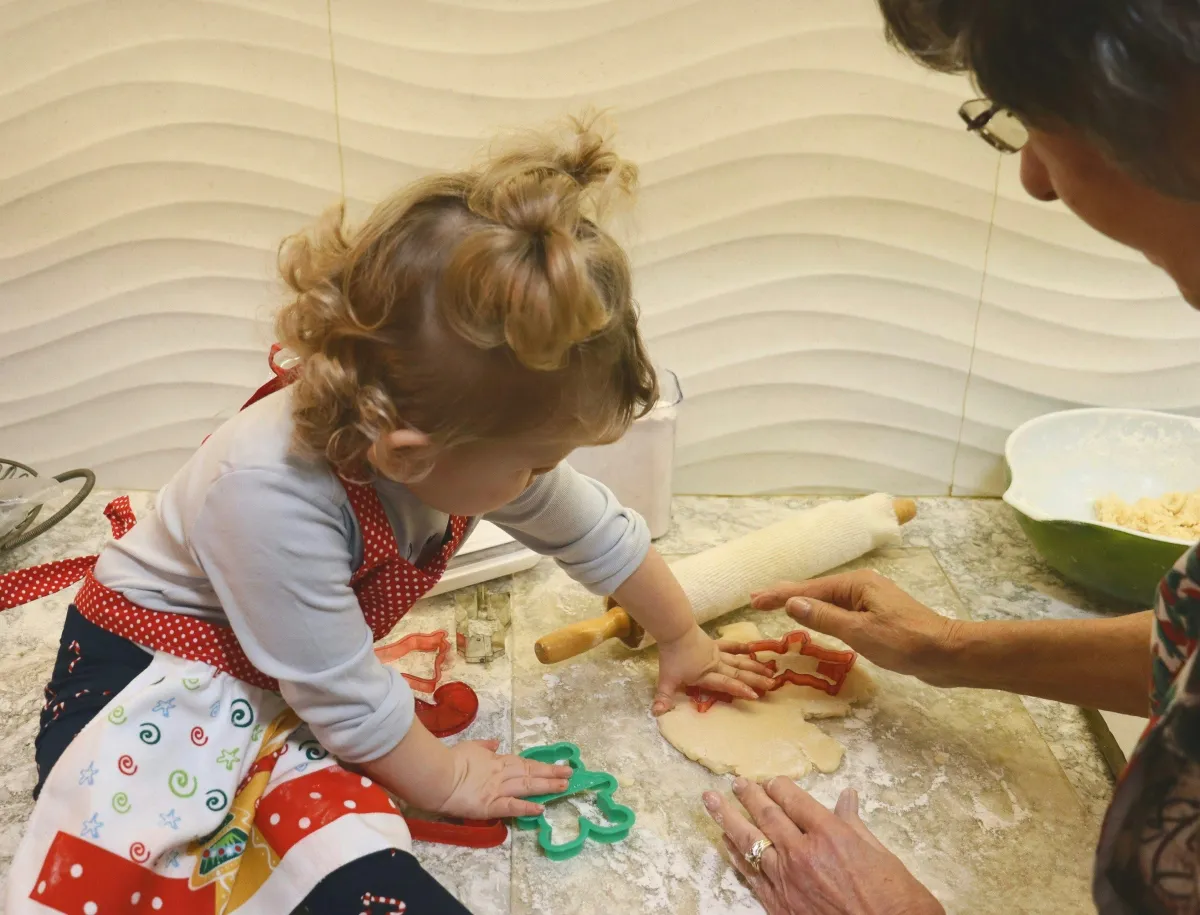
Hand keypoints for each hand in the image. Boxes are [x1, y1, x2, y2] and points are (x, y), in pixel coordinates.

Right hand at [435, 740, 571, 818]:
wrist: (437, 774)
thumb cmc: (450, 760)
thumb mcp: (470, 746)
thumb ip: (485, 746)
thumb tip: (496, 743)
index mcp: (496, 761)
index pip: (523, 763)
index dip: (541, 765)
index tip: (557, 766)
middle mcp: (501, 774)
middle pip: (530, 773)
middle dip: (552, 773)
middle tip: (571, 774)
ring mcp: (497, 789)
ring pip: (527, 786)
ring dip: (546, 786)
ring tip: (564, 787)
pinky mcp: (490, 805)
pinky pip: (512, 806)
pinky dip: (526, 808)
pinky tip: (541, 809)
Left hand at [653, 624, 774, 714]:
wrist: (675, 630)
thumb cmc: (671, 655)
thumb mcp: (666, 679)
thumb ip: (663, 697)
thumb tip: (656, 714)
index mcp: (706, 676)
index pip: (726, 684)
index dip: (740, 690)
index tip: (755, 696)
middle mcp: (716, 665)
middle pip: (738, 674)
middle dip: (755, 680)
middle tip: (772, 684)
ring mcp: (717, 654)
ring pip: (739, 661)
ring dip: (754, 666)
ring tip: (770, 670)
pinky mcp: (714, 644)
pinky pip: (730, 646)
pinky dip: (741, 647)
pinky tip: (751, 647)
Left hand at [703, 777, 943, 914]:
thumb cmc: (896, 901)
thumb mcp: (881, 855)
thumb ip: (855, 826)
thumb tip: (847, 798)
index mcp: (831, 835)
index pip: (795, 801)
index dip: (780, 787)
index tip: (770, 780)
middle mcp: (803, 854)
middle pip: (768, 816)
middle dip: (749, 796)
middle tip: (735, 782)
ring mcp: (788, 881)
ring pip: (750, 842)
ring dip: (727, 819)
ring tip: (711, 801)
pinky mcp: (780, 906)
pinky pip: (751, 875)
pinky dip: (736, 856)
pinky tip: (725, 843)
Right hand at [750, 571, 965, 686]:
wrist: (947, 653)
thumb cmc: (905, 642)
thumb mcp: (860, 631)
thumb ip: (824, 617)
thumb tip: (792, 603)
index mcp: (856, 584)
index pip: (809, 590)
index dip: (780, 595)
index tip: (754, 599)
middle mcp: (862, 586)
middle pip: (816, 589)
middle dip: (786, 594)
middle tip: (757, 598)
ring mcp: (870, 601)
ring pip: (828, 600)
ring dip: (802, 603)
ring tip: (777, 604)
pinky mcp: (877, 616)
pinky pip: (840, 610)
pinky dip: (820, 612)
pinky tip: (814, 616)